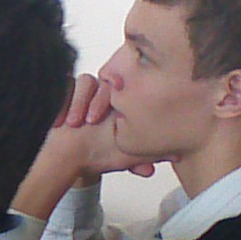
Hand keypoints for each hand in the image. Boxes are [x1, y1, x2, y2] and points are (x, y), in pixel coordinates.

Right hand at [13, 74, 157, 219]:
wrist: (64, 158)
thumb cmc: (96, 155)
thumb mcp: (129, 154)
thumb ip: (152, 153)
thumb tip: (177, 154)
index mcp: (119, 104)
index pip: (124, 90)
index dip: (119, 100)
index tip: (114, 120)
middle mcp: (101, 94)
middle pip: (105, 82)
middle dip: (99, 101)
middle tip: (92, 120)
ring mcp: (81, 91)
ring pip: (87, 81)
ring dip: (81, 102)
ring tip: (77, 123)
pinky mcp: (63, 90)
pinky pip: (66, 83)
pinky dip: (66, 101)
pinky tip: (63, 120)